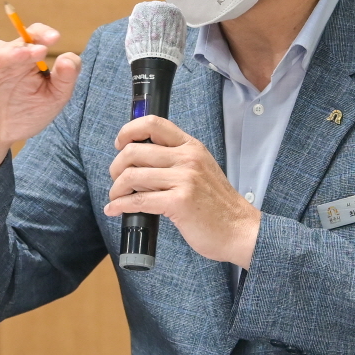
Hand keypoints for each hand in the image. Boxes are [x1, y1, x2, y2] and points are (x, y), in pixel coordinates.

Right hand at [0, 23, 79, 154]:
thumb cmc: (24, 116)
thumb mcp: (52, 100)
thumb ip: (65, 79)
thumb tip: (69, 58)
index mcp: (28, 60)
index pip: (34, 36)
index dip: (43, 33)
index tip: (56, 38)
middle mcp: (8, 58)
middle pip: (18, 43)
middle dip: (30, 45)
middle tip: (41, 50)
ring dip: (10, 52)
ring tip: (22, 56)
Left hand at [103, 116, 260, 266]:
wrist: (240, 230)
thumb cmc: (218, 205)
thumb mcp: (201, 170)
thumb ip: (176, 160)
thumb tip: (140, 162)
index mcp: (191, 147)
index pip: (153, 123)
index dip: (129, 130)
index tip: (120, 143)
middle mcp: (187, 158)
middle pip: (134, 151)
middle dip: (116, 167)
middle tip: (116, 180)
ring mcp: (184, 179)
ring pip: (131, 175)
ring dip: (116, 189)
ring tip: (116, 198)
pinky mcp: (178, 202)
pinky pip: (138, 200)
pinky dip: (120, 205)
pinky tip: (115, 210)